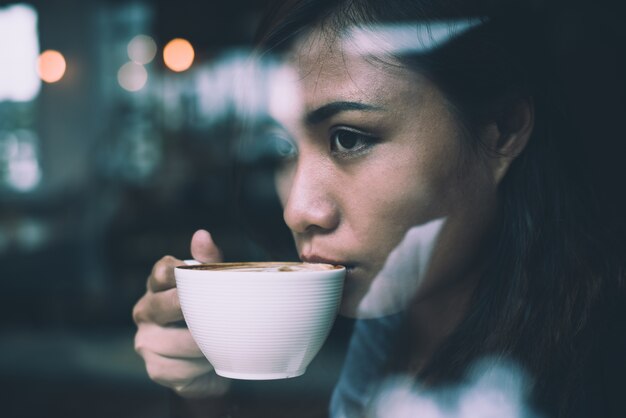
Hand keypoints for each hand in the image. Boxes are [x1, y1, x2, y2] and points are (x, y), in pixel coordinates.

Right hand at [133, 230, 230, 397]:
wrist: (212, 362)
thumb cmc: (210, 313)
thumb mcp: (214, 285)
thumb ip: (209, 262)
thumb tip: (201, 235)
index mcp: (158, 285)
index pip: (161, 272)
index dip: (179, 272)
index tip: (198, 275)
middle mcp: (145, 310)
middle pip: (165, 305)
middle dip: (194, 311)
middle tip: (218, 314)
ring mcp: (146, 341)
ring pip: (176, 341)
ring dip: (204, 344)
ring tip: (222, 342)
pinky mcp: (155, 368)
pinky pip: (179, 368)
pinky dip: (199, 367)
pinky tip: (210, 362)